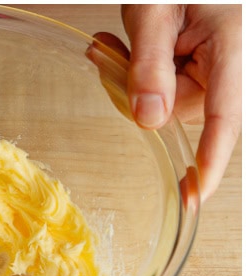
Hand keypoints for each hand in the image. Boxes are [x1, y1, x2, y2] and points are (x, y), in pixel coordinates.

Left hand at [93, 5, 240, 201]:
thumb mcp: (154, 13)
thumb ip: (149, 64)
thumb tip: (148, 120)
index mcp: (234, 51)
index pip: (224, 119)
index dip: (208, 160)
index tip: (193, 195)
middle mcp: (231, 66)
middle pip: (177, 110)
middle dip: (135, 89)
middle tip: (104, 50)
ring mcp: (217, 69)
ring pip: (163, 102)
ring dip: (130, 77)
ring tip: (111, 40)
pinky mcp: (201, 68)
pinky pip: (164, 88)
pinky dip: (138, 72)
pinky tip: (120, 44)